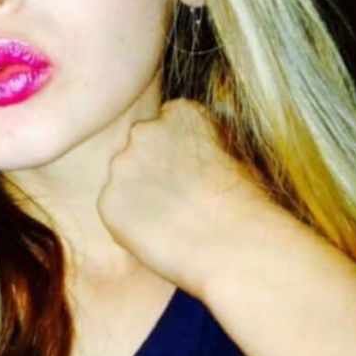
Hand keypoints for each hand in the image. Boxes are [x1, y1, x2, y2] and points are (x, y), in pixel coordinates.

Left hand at [97, 99, 284, 300]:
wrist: (236, 243)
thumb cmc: (247, 203)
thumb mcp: (234, 150)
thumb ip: (203, 141)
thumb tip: (192, 153)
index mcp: (180, 112)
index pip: (166, 124)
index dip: (178, 153)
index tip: (192, 174)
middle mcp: (144, 131)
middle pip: (140, 149)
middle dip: (152, 170)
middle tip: (177, 201)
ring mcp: (122, 166)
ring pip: (123, 180)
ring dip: (138, 196)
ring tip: (171, 222)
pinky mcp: (108, 201)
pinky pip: (114, 211)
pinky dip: (128, 224)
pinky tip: (159, 236)